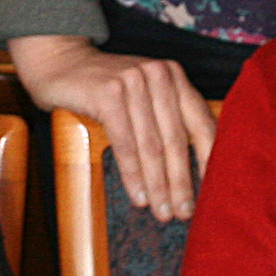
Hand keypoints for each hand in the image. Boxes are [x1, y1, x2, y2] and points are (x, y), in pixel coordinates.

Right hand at [8, 37, 216, 220]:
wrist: (62, 63)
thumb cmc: (107, 88)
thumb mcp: (144, 94)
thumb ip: (167, 117)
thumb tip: (193, 169)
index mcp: (175, 76)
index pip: (201, 123)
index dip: (208, 161)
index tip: (213, 193)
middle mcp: (159, 75)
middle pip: (176, 139)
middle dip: (182, 181)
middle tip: (184, 212)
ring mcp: (133, 81)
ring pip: (151, 145)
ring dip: (158, 184)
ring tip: (162, 212)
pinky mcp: (108, 93)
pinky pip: (125, 143)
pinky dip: (133, 174)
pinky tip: (139, 196)